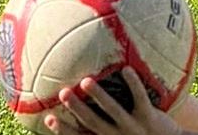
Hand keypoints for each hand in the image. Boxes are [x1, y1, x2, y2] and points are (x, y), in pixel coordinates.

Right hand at [45, 68, 182, 134]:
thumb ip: (106, 127)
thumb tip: (88, 113)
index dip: (64, 130)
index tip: (48, 118)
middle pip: (93, 122)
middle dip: (77, 108)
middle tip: (63, 92)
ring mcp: (133, 127)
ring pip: (113, 109)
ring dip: (99, 95)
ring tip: (86, 80)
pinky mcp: (149, 117)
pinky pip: (139, 98)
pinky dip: (133, 83)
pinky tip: (126, 69)